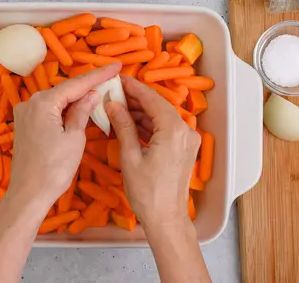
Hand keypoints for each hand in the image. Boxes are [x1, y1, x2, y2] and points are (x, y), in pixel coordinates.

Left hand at [8, 63, 122, 208]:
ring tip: (99, 91)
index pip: (76, 84)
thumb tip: (91, 95)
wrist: (29, 194)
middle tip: (110, 78)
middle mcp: (30, 103)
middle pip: (65, 90)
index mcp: (43, 103)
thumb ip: (82, 112)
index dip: (98, 75)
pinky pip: (49, 110)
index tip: (116, 66)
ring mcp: (25, 114)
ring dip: (76, 97)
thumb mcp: (74, 138)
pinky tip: (78, 108)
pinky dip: (64, 108)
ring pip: (56, 100)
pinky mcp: (25, 125)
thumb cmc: (54, 169)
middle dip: (87, 85)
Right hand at [105, 76, 199, 225]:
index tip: (117, 79)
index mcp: (173, 130)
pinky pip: (164, 130)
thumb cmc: (146, 192)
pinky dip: (148, 126)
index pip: (152, 99)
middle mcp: (185, 131)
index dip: (133, 88)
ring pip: (161, 118)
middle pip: (157, 107)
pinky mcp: (183, 149)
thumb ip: (123, 126)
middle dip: (135, 99)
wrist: (166, 218)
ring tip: (117, 108)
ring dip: (140, 113)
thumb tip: (112, 105)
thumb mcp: (130, 156)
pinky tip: (130, 124)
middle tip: (113, 93)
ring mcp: (186, 140)